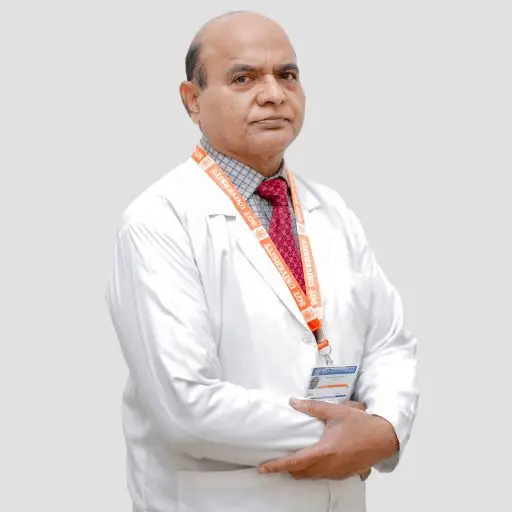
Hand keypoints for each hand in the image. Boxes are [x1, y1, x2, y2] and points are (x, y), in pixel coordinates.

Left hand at [258, 398, 397, 479]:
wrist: (383, 437)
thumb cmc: (361, 424)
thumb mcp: (335, 412)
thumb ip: (312, 408)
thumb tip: (293, 402)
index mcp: (324, 452)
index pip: (295, 462)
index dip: (277, 466)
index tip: (263, 468)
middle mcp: (329, 466)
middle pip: (300, 473)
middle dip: (286, 469)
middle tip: (275, 461)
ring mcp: (337, 473)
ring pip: (312, 476)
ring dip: (300, 470)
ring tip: (292, 459)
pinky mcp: (344, 474)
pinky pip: (323, 475)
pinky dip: (313, 470)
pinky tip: (314, 459)